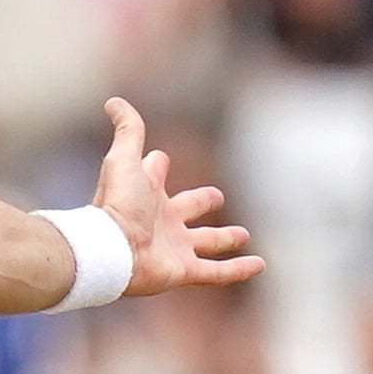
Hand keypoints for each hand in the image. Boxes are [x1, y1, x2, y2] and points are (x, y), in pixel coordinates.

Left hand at [91, 99, 260, 296]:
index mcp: (147, 193)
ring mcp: (175, 247)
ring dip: (225, 239)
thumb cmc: (118, 203)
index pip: (155, 173)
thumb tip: (114, 101)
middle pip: (188, 208)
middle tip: (216, 196)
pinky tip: (259, 265)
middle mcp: (162, 220)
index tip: (159, 158)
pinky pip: (216, 272)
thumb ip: (128, 130)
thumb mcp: (125, 159)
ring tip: (244, 235)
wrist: (113, 249)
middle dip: (202, 202)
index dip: (157, 165)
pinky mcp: (184, 270)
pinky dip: (238, 269)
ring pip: (207, 241)